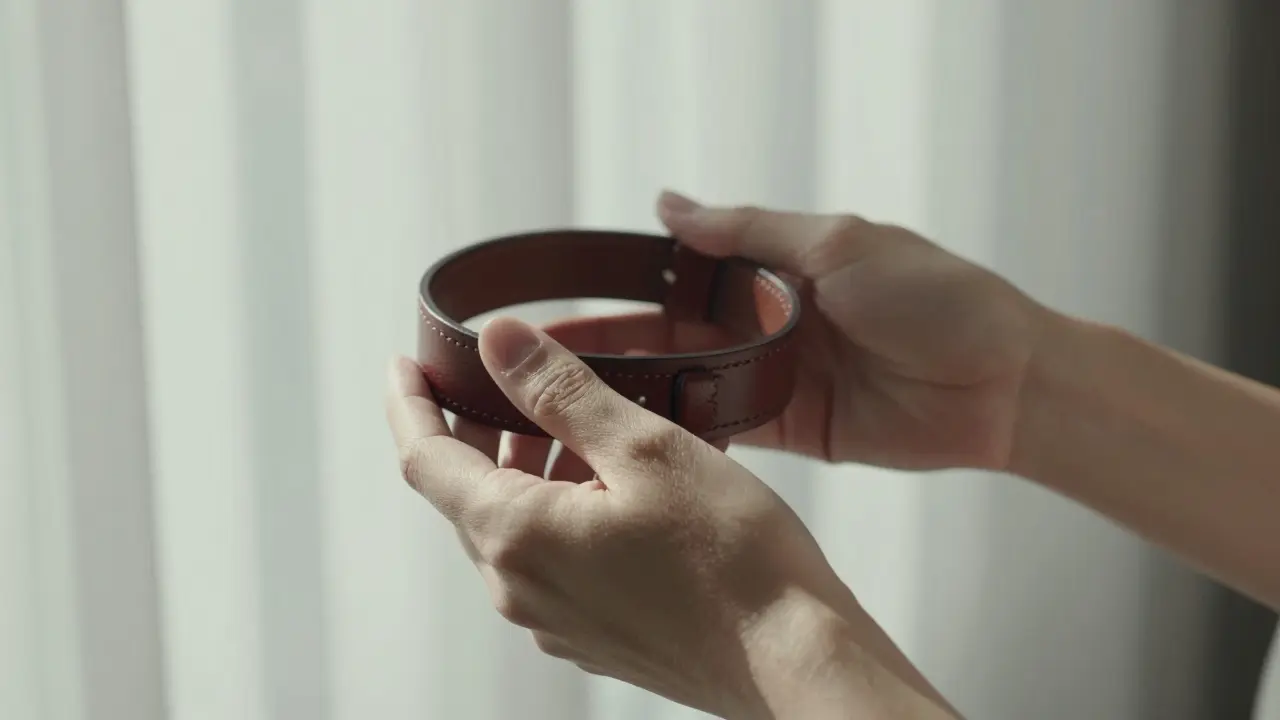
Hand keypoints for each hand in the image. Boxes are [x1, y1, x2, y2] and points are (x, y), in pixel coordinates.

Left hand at [384, 318, 952, 717]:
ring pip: (513, 526)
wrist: (793, 661)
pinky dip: (563, 508)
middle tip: (515, 377)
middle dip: (480, 429)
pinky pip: (552, 559)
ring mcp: (556, 620)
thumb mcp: (645, 447)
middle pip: (468, 493)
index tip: (406, 364)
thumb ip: (560, 391)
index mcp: (517, 536)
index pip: (425, 459)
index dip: (409, 404)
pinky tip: (617, 482)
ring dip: (530, 468)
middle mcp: (520, 588)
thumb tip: (497, 340)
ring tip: (584, 421)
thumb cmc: (732, 557)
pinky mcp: (594, 635)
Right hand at [550, 191, 1042, 470]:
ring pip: (688, 386)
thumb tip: (668, 205)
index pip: (679, 277)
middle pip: (670, 337)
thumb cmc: (936, 298)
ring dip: (635, 394)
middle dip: (608, 349)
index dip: (622, 291)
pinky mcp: (793, 429)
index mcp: (775, 270)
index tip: (558, 306)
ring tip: (562, 409)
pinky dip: (683, 433)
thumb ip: (750, 232)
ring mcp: (776, 378)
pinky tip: (630, 442)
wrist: (1007, 384)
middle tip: (536, 367)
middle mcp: (766, 323)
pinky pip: (725, 431)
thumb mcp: (840, 244)